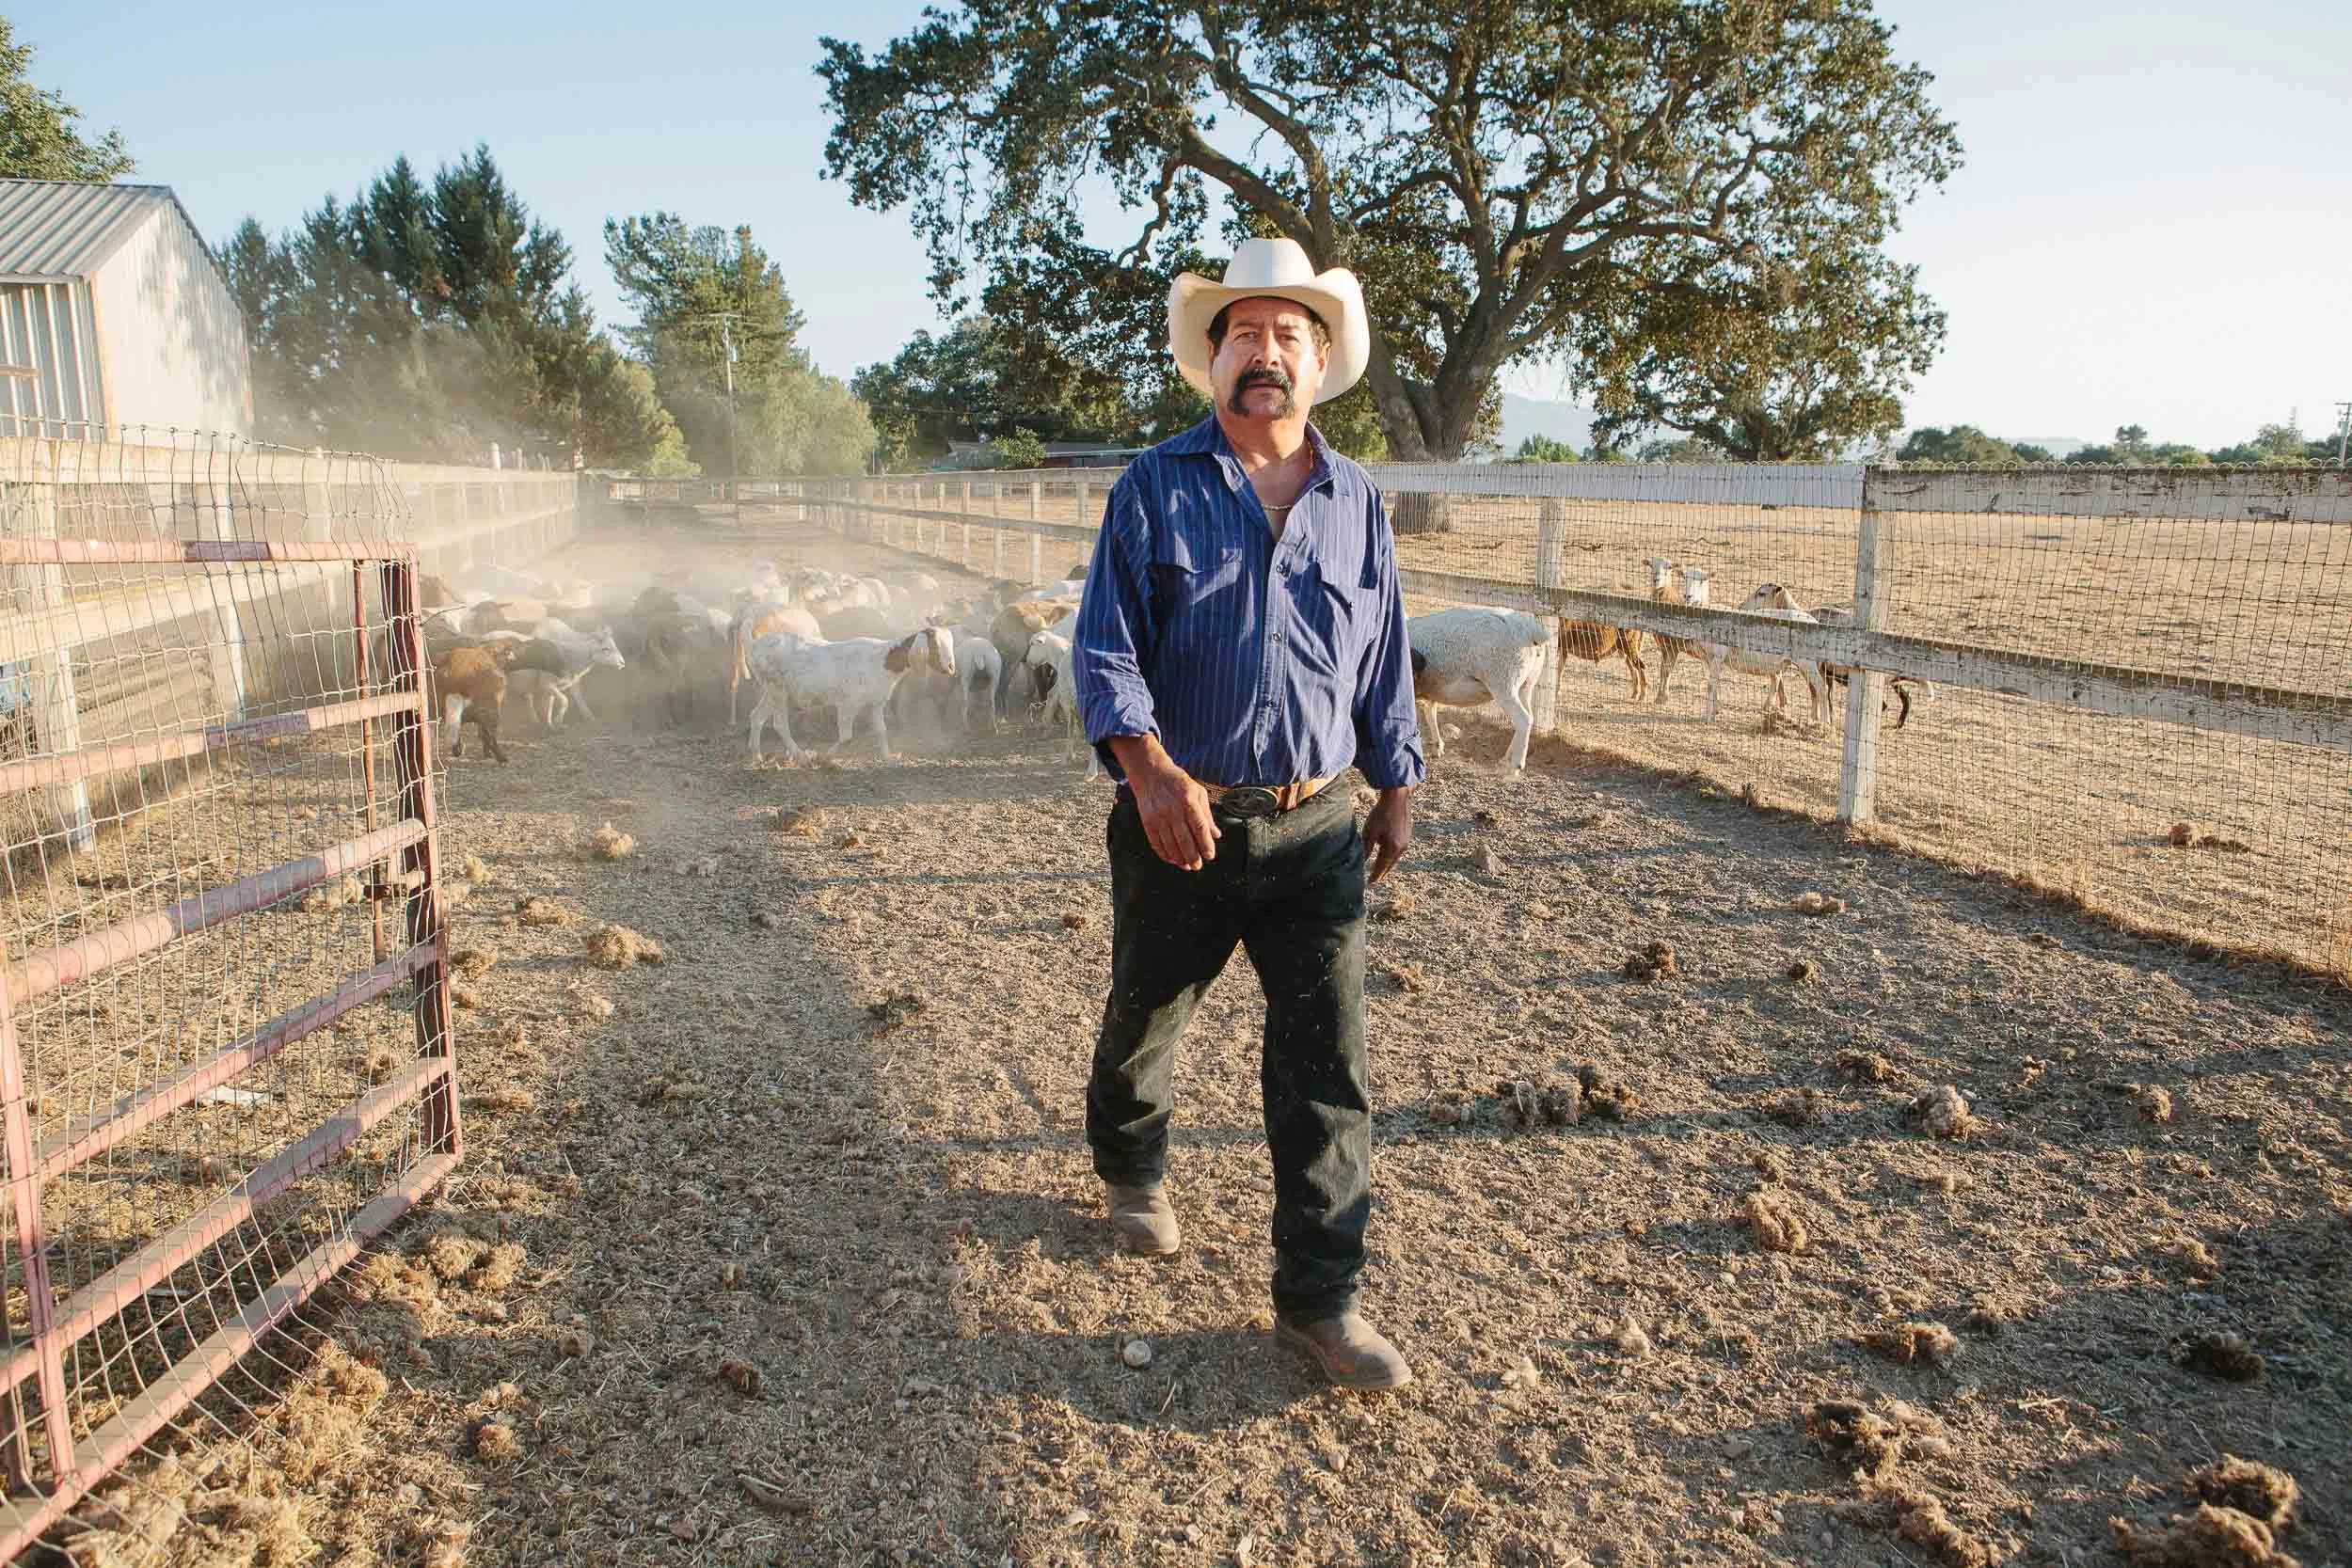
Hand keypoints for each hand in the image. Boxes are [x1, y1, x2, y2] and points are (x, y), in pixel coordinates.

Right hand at [1109, 735, 1220, 870]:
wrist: (1151, 773)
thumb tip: (1216, 835)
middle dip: (1193, 857)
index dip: (1205, 844)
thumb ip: (1207, 815)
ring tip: (1187, 865)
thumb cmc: (1178, 783)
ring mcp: (1159, 817)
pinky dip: (1164, 854)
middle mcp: (1173, 810)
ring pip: (1170, 844)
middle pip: (1184, 840)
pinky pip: (1156, 843)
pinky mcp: (1147, 822)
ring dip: (1179, 859)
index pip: (1199, 827)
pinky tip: (1172, 860)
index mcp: (1188, 801)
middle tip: (1198, 866)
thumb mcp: (1198, 793)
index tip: (1210, 856)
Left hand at [1363, 787, 1411, 885]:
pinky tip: (1386, 855)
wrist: (1398, 797)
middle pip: (1390, 865)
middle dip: (1381, 873)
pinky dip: (1391, 856)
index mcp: (1392, 849)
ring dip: (1386, 864)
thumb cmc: (1381, 813)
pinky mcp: (1407, 835)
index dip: (1375, 876)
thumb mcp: (1369, 831)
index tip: (1369, 883)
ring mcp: (1406, 842)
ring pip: (1395, 859)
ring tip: (1379, 869)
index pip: (1381, 867)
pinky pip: (1398, 851)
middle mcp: (1401, 848)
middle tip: (1374, 879)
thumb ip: (1366, 848)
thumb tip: (1362, 861)